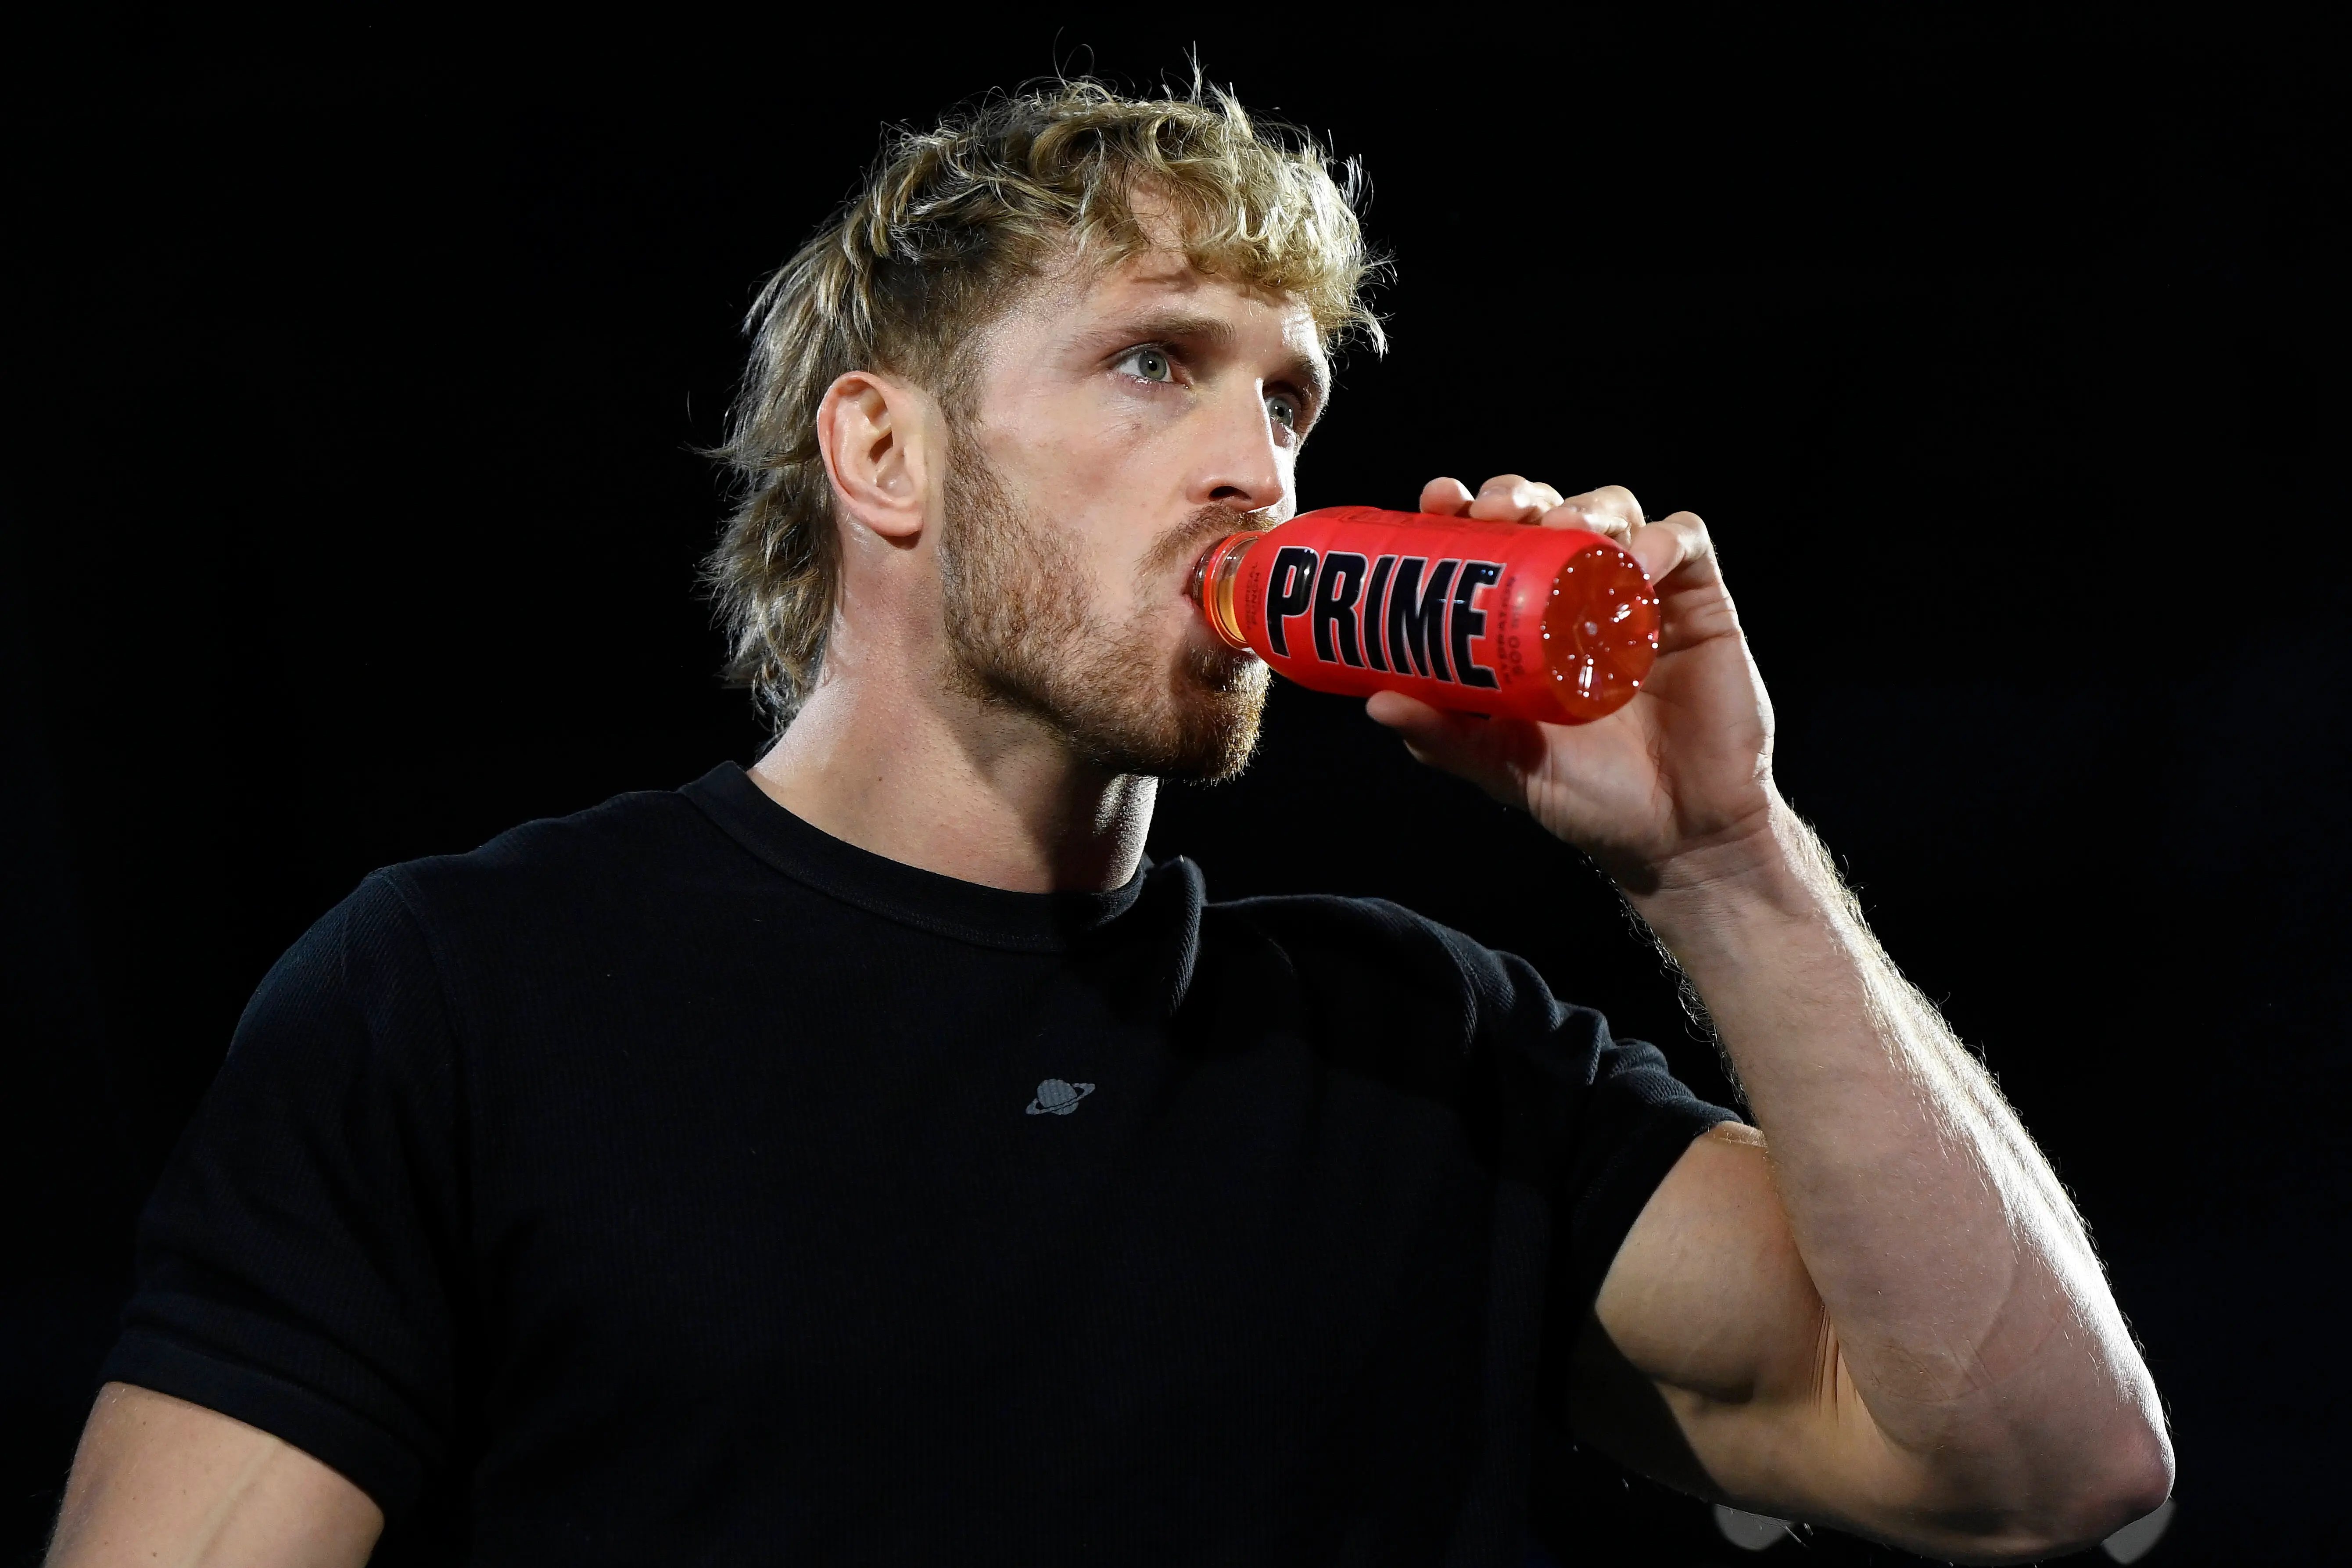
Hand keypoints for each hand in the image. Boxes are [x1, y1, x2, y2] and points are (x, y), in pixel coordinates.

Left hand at [1366, 474, 1776, 892]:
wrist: (1676, 834)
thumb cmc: (1588, 797)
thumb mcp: (1501, 764)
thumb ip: (1445, 735)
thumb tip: (1375, 703)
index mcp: (1527, 620)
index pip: (1491, 543)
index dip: (1463, 510)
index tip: (1438, 501)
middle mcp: (1580, 595)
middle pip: (1546, 510)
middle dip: (1517, 495)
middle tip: (1497, 511)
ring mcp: (1640, 593)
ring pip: (1612, 511)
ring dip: (1584, 506)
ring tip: (1565, 528)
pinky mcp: (1700, 602)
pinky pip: (1684, 540)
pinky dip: (1660, 536)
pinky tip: (1637, 560)